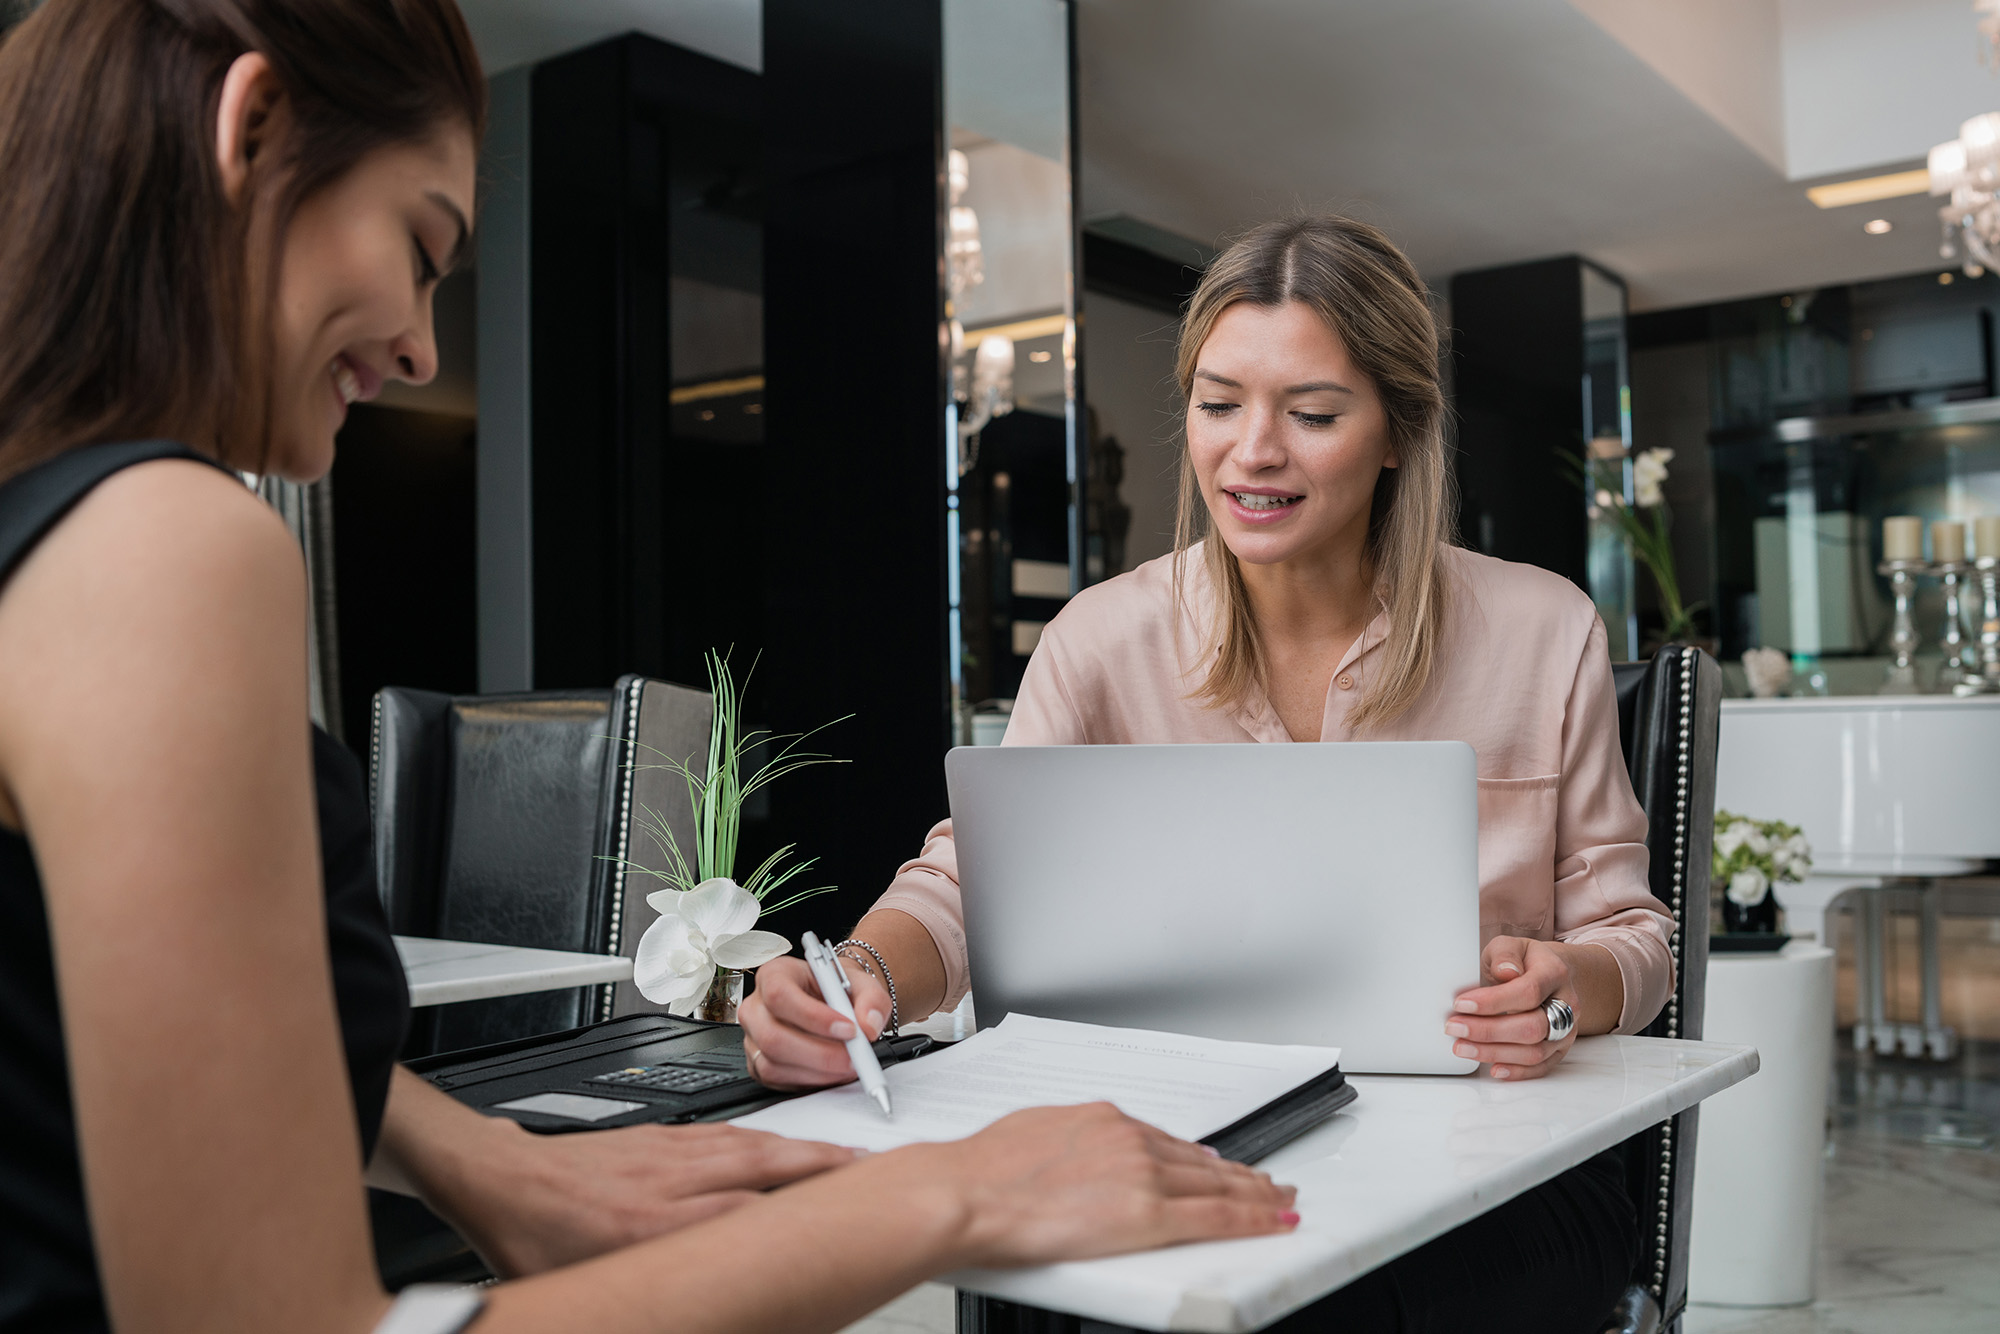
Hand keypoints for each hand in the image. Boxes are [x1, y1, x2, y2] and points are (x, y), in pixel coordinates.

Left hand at [436, 1118, 857, 1276]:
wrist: (497, 1178)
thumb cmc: (534, 1240)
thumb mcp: (595, 1285)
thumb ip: (652, 1289)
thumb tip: (703, 1298)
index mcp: (654, 1225)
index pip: (749, 1214)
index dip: (806, 1213)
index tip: (849, 1215)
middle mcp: (670, 1181)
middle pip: (765, 1166)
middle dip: (827, 1168)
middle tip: (873, 1171)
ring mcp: (667, 1151)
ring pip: (750, 1144)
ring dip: (803, 1150)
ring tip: (844, 1157)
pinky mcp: (659, 1135)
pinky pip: (725, 1133)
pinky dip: (763, 1138)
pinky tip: (780, 1145)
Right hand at [739, 954, 890, 1089]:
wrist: (835, 1002)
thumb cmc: (838, 989)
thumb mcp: (863, 984)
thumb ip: (872, 1000)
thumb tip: (868, 1026)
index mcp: (775, 975)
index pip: (780, 995)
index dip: (813, 1016)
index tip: (848, 1029)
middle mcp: (757, 1007)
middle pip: (773, 1036)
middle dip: (820, 1053)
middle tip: (854, 1056)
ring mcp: (753, 1038)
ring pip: (774, 1064)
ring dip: (818, 1071)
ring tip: (848, 1064)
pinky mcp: (759, 1064)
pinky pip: (779, 1080)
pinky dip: (812, 1081)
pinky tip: (833, 1072)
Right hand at [899, 1103, 1297, 1267]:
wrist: (968, 1193)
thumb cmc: (983, 1171)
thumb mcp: (1035, 1132)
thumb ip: (1071, 1143)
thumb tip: (1075, 1155)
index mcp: (1103, 1119)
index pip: (1170, 1141)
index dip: (1204, 1159)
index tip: (1223, 1165)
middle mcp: (1130, 1140)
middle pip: (1202, 1162)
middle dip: (1241, 1174)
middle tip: (1269, 1182)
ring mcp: (1143, 1175)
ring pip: (1218, 1186)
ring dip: (1256, 1194)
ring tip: (1279, 1201)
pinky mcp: (1148, 1214)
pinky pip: (1216, 1217)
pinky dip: (1253, 1218)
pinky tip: (1273, 1220)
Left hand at [1445, 936, 1580, 1080]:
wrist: (1551, 975)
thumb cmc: (1525, 961)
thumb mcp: (1512, 945)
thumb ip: (1505, 954)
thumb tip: (1507, 971)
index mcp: (1555, 973)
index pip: (1527, 992)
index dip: (1492, 1001)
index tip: (1461, 1003)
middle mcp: (1568, 1004)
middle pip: (1532, 1027)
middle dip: (1488, 1031)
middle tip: (1454, 1027)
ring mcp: (1567, 1030)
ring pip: (1535, 1052)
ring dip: (1495, 1053)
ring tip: (1462, 1047)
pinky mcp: (1560, 1049)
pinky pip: (1542, 1067)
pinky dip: (1517, 1072)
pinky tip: (1493, 1069)